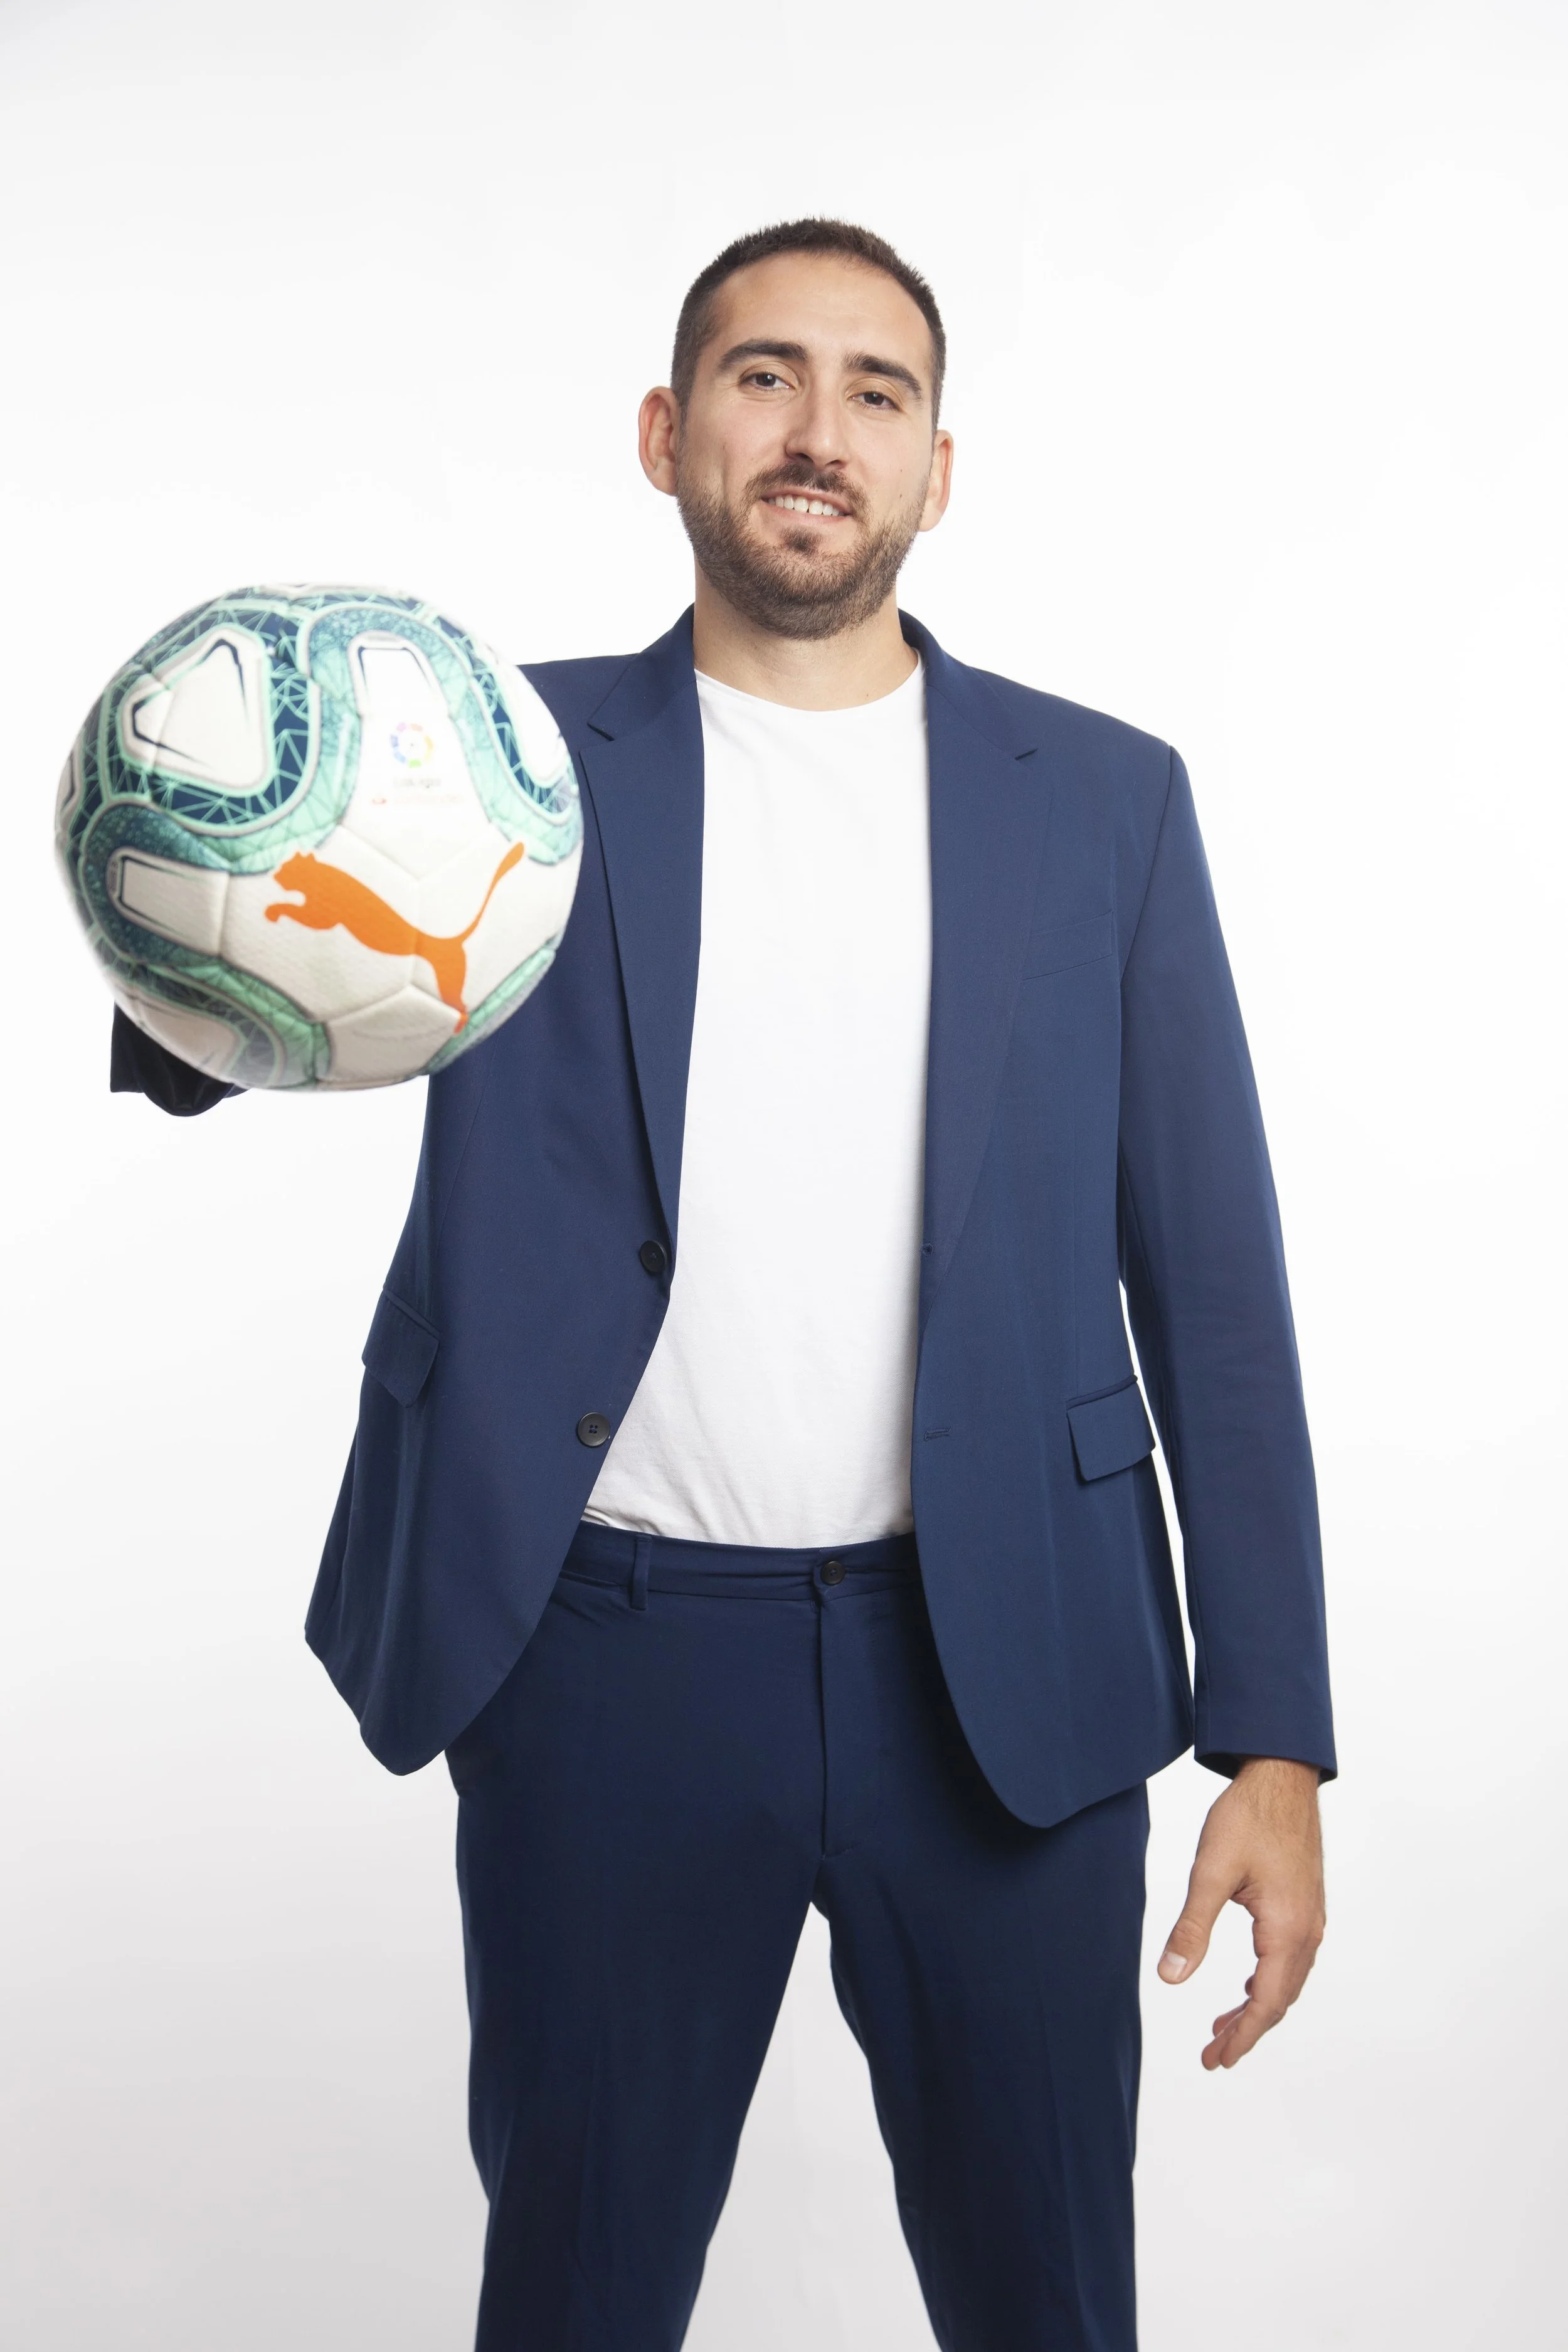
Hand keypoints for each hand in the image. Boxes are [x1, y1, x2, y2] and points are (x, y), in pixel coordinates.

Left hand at [1157, 1756, 1324, 2069]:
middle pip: (1280, 1999)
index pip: (1267, 2003)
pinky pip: (1290, 1960)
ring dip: (1256, 2007)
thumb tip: (1170, 1977)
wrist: (1282, 1775)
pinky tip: (1248, 1985)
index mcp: (1287, 1929)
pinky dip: (1267, 1982)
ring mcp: (1311, 1918)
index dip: (1242, 2036)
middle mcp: (1307, 1931)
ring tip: (1222, 2027)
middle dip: (1246, 2030)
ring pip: (1286, 1981)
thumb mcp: (1211, 1872)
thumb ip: (1192, 1927)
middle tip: (1213, 2055)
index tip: (1217, 2061)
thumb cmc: (1248, 1817)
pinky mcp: (1305, 1905)